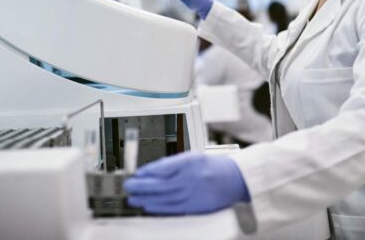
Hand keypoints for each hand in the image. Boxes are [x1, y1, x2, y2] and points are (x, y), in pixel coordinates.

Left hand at [124, 152, 249, 214]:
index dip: (147, 171)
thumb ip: (174, 163)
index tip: (136, 173)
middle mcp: (190, 178)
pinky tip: (148, 206)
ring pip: (164, 197)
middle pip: (160, 183)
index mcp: (190, 162)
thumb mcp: (194, 157)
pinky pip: (173, 208)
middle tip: (129, 185)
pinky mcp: (195, 206)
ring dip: (146, 198)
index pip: (163, 167)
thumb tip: (153, 171)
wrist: (235, 179)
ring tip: (133, 198)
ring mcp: (193, 193)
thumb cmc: (214, 166)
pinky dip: (158, 207)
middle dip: (141, 185)